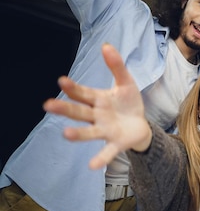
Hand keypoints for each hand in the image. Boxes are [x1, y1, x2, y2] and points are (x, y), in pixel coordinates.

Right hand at [43, 44, 151, 168]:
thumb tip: (106, 45)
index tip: (62, 81)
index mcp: (97, 100)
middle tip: (48, 105)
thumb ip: (117, 66)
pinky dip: (100, 158)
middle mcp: (97, 116)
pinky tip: (93, 166)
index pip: (83, 94)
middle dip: (65, 109)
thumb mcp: (126, 83)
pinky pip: (107, 152)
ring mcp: (105, 130)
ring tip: (66, 134)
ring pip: (89, 132)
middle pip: (79, 112)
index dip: (73, 89)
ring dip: (78, 134)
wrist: (140, 125)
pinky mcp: (116, 143)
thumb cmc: (128, 103)